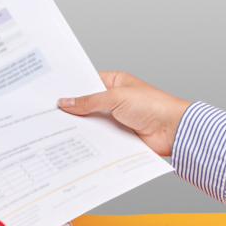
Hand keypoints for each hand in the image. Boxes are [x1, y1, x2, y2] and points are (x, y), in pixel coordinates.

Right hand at [57, 71, 190, 155]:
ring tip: (58, 130)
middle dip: (72, 110)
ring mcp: (117, 118)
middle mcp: (115, 100)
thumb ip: (89, 101)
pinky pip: (100, 137)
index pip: (87, 82)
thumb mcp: (116, 97)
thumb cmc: (153, 105)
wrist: (174, 131)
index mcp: (115, 82)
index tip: (52, 94)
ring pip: (92, 122)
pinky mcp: (119, 135)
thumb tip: (66, 102)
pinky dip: (91, 140)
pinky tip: (77, 142)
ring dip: (81, 126)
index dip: (71, 88)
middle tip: (50, 114)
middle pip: (87, 104)